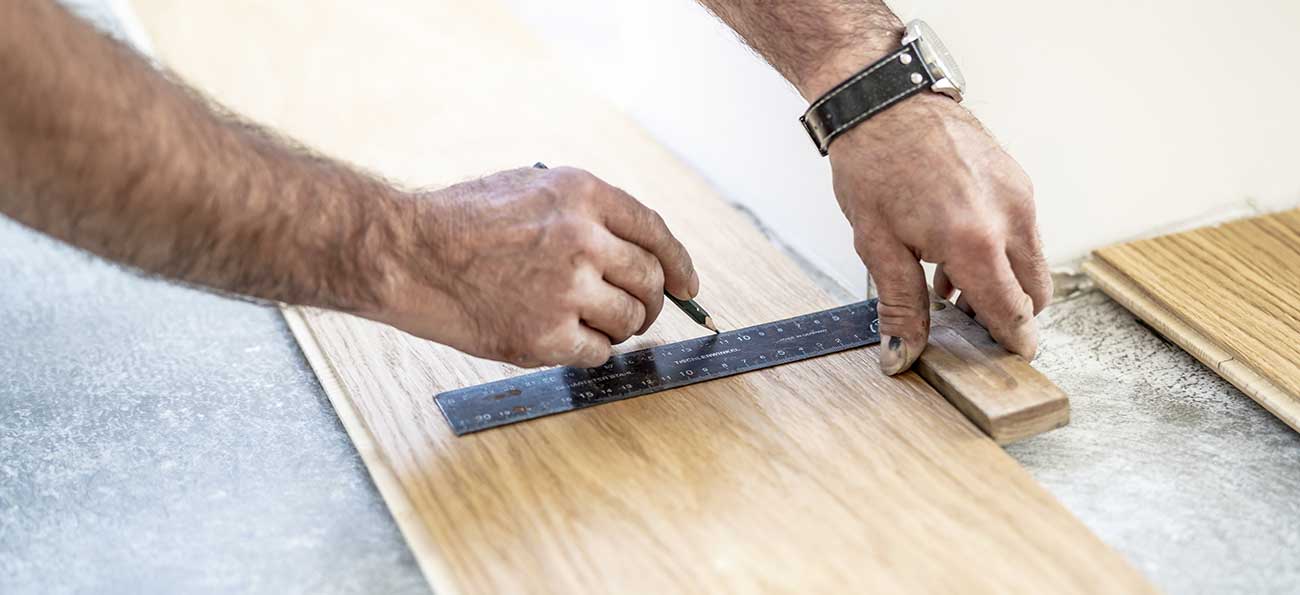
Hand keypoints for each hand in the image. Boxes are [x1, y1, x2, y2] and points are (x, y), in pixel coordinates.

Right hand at [365, 166, 698, 367]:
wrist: (408, 255)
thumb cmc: (460, 222)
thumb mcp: (531, 187)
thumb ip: (585, 212)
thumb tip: (636, 249)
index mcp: (582, 195)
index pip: (655, 232)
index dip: (678, 263)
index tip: (687, 285)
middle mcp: (582, 239)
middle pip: (650, 281)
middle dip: (651, 301)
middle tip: (637, 312)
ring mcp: (566, 289)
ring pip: (629, 321)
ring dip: (618, 328)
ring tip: (585, 322)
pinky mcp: (546, 336)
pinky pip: (598, 353)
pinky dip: (589, 351)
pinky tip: (564, 340)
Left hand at [828, 94, 1050, 374]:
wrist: (882, 101)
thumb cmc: (874, 164)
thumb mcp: (877, 245)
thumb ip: (900, 304)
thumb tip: (902, 353)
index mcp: (975, 240)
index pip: (1011, 310)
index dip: (1012, 341)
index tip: (1011, 360)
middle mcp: (1009, 217)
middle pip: (1035, 291)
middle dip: (1010, 315)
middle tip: (970, 325)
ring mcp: (1020, 194)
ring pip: (1032, 261)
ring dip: (1003, 283)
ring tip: (950, 288)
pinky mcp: (1018, 179)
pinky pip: (1024, 230)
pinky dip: (1002, 251)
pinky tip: (957, 253)